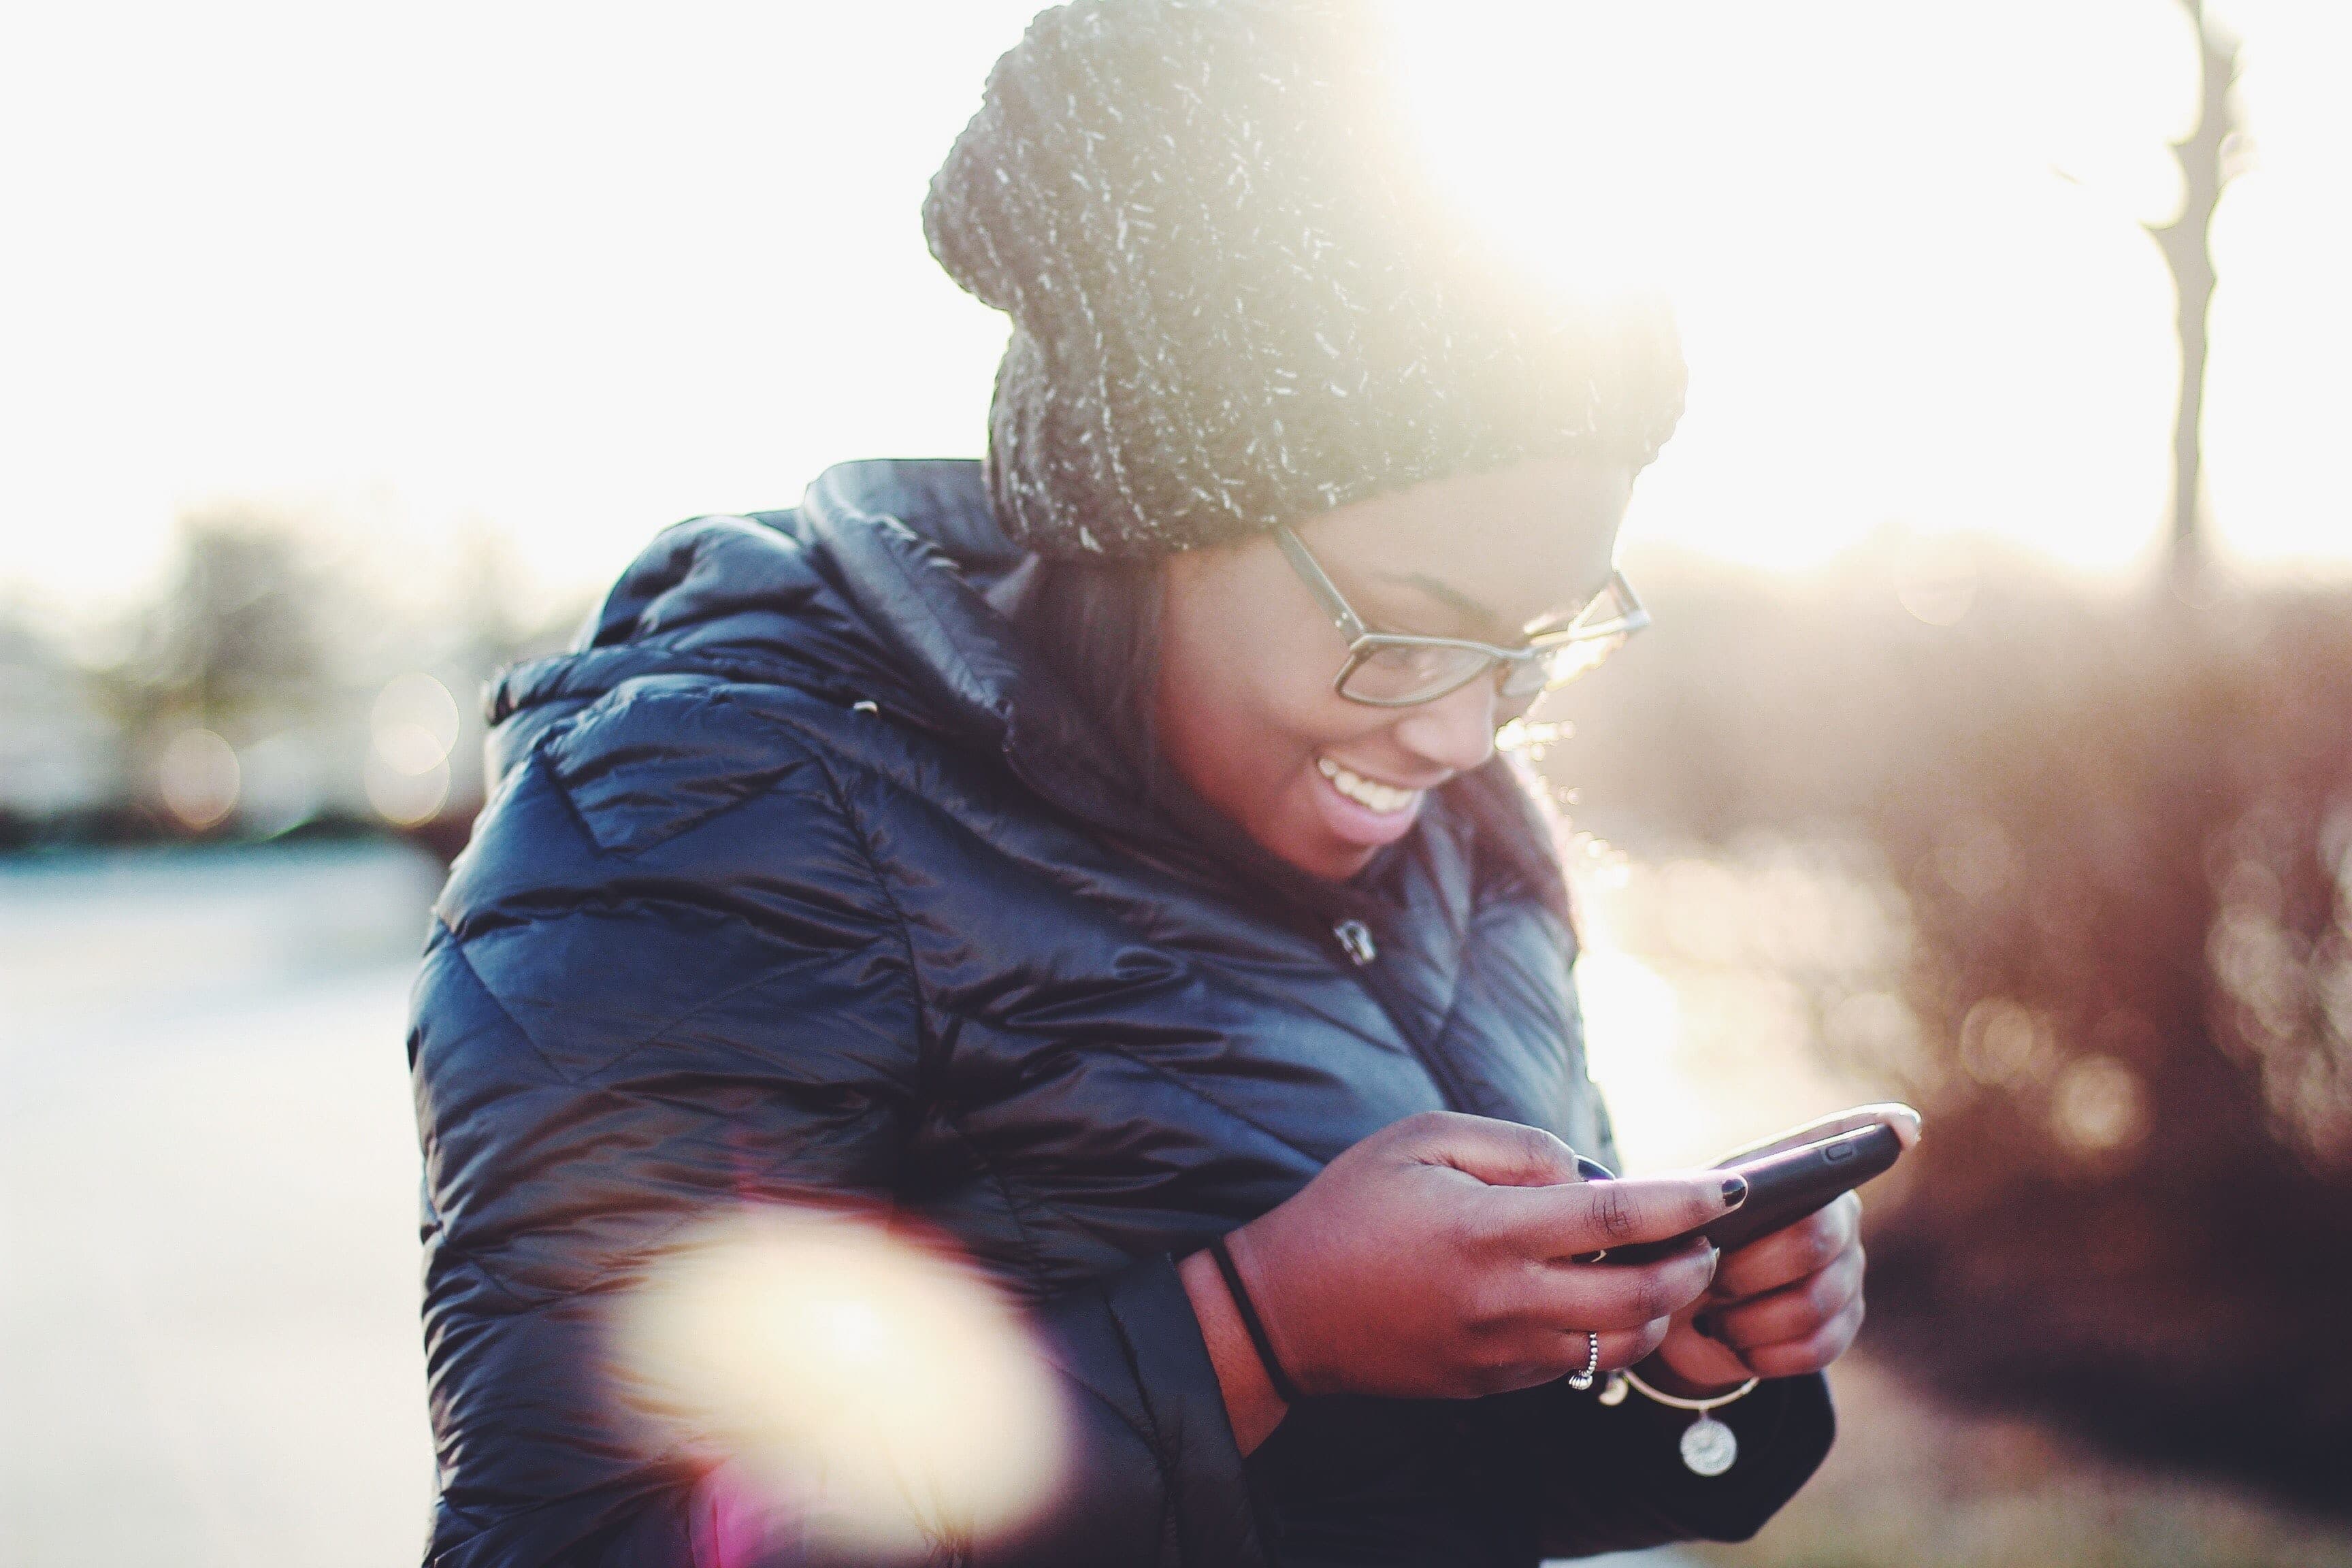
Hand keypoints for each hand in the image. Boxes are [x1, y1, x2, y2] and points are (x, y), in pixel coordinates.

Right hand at [1180, 1110, 1744, 1445]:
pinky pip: (1580, 1362)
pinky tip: (1601, 1293)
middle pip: (1643, 1295)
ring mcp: (1503, 1352)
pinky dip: (1610, 1329)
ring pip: (1624, 1342)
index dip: (1689, 1202)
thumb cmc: (1354, 1206)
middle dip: (1695, 1265)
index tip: (1736, 1187)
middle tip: (1706, 1234)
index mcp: (1487, 1229)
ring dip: (1661, 1305)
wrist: (1286, 1310)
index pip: (1619, 1216)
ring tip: (1663, 1265)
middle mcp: (1504, 1300)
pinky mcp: (1497, 1384)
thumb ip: (1517, 1147)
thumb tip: (1591, 1175)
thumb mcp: (1422, 1139)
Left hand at [1643, 1104, 1920, 1394]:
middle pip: (1813, 1239)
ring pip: (1813, 1303)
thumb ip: (1699, 1200)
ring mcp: (1847, 1269)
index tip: (1903, 1126)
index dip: (1876, 1129)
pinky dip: (1765, 1353)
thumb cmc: (1675, 1249)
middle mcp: (1835, 1214)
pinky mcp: (1845, 1324)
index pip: (1839, 1141)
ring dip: (1750, 1319)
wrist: (1675, 1317)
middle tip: (1710, 1277)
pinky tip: (1740, 1343)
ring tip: (1717, 1316)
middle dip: (1750, 1269)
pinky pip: (1816, 1347)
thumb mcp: (1672, 1218)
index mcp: (1791, 1172)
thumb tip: (1734, 1192)